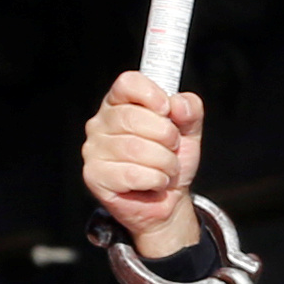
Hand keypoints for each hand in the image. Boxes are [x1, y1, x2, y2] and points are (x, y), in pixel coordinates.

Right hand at [82, 72, 202, 255]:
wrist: (168, 200)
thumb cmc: (170, 161)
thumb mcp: (188, 131)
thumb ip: (189, 110)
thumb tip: (177, 104)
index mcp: (120, 103)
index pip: (127, 83)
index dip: (151, 94)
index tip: (167, 110)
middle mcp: (100, 123)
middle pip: (133, 116)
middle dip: (165, 135)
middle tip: (172, 148)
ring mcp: (93, 149)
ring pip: (134, 147)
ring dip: (163, 161)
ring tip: (166, 169)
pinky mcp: (94, 175)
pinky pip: (130, 173)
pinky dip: (154, 180)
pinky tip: (155, 182)